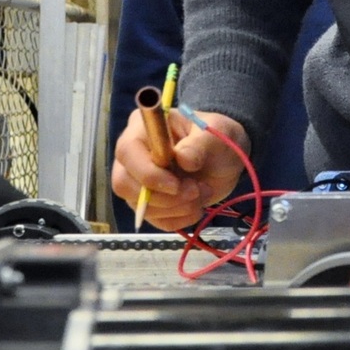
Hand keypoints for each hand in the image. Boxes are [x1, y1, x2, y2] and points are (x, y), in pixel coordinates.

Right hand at [110, 108, 247, 230]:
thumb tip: (183, 159)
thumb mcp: (216, 132)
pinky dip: (180, 218)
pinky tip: (198, 206)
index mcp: (144, 129)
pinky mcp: (150, 203)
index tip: (176, 186)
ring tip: (202, 192)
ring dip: (177, 207)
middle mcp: (134, 156)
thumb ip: (199, 144)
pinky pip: (156, 220)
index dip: (147, 173)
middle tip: (195, 191)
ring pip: (141, 206)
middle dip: (163, 196)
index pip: (127, 151)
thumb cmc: (214, 139)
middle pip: (124, 184)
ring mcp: (139, 182)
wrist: (224, 159)